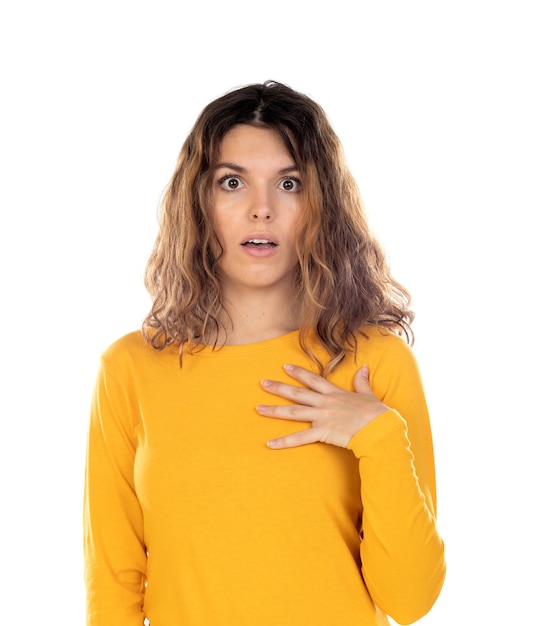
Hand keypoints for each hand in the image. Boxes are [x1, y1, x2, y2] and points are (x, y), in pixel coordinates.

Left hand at [257, 364, 389, 448]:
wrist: (379, 428)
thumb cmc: (376, 413)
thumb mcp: (368, 394)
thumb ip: (362, 382)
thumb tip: (365, 367)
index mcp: (334, 393)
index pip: (313, 379)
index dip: (298, 373)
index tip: (285, 367)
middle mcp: (325, 402)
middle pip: (297, 393)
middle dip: (279, 388)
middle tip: (262, 383)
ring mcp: (322, 417)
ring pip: (293, 412)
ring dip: (274, 411)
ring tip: (258, 409)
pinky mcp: (322, 432)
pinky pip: (300, 438)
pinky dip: (284, 441)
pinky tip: (270, 443)